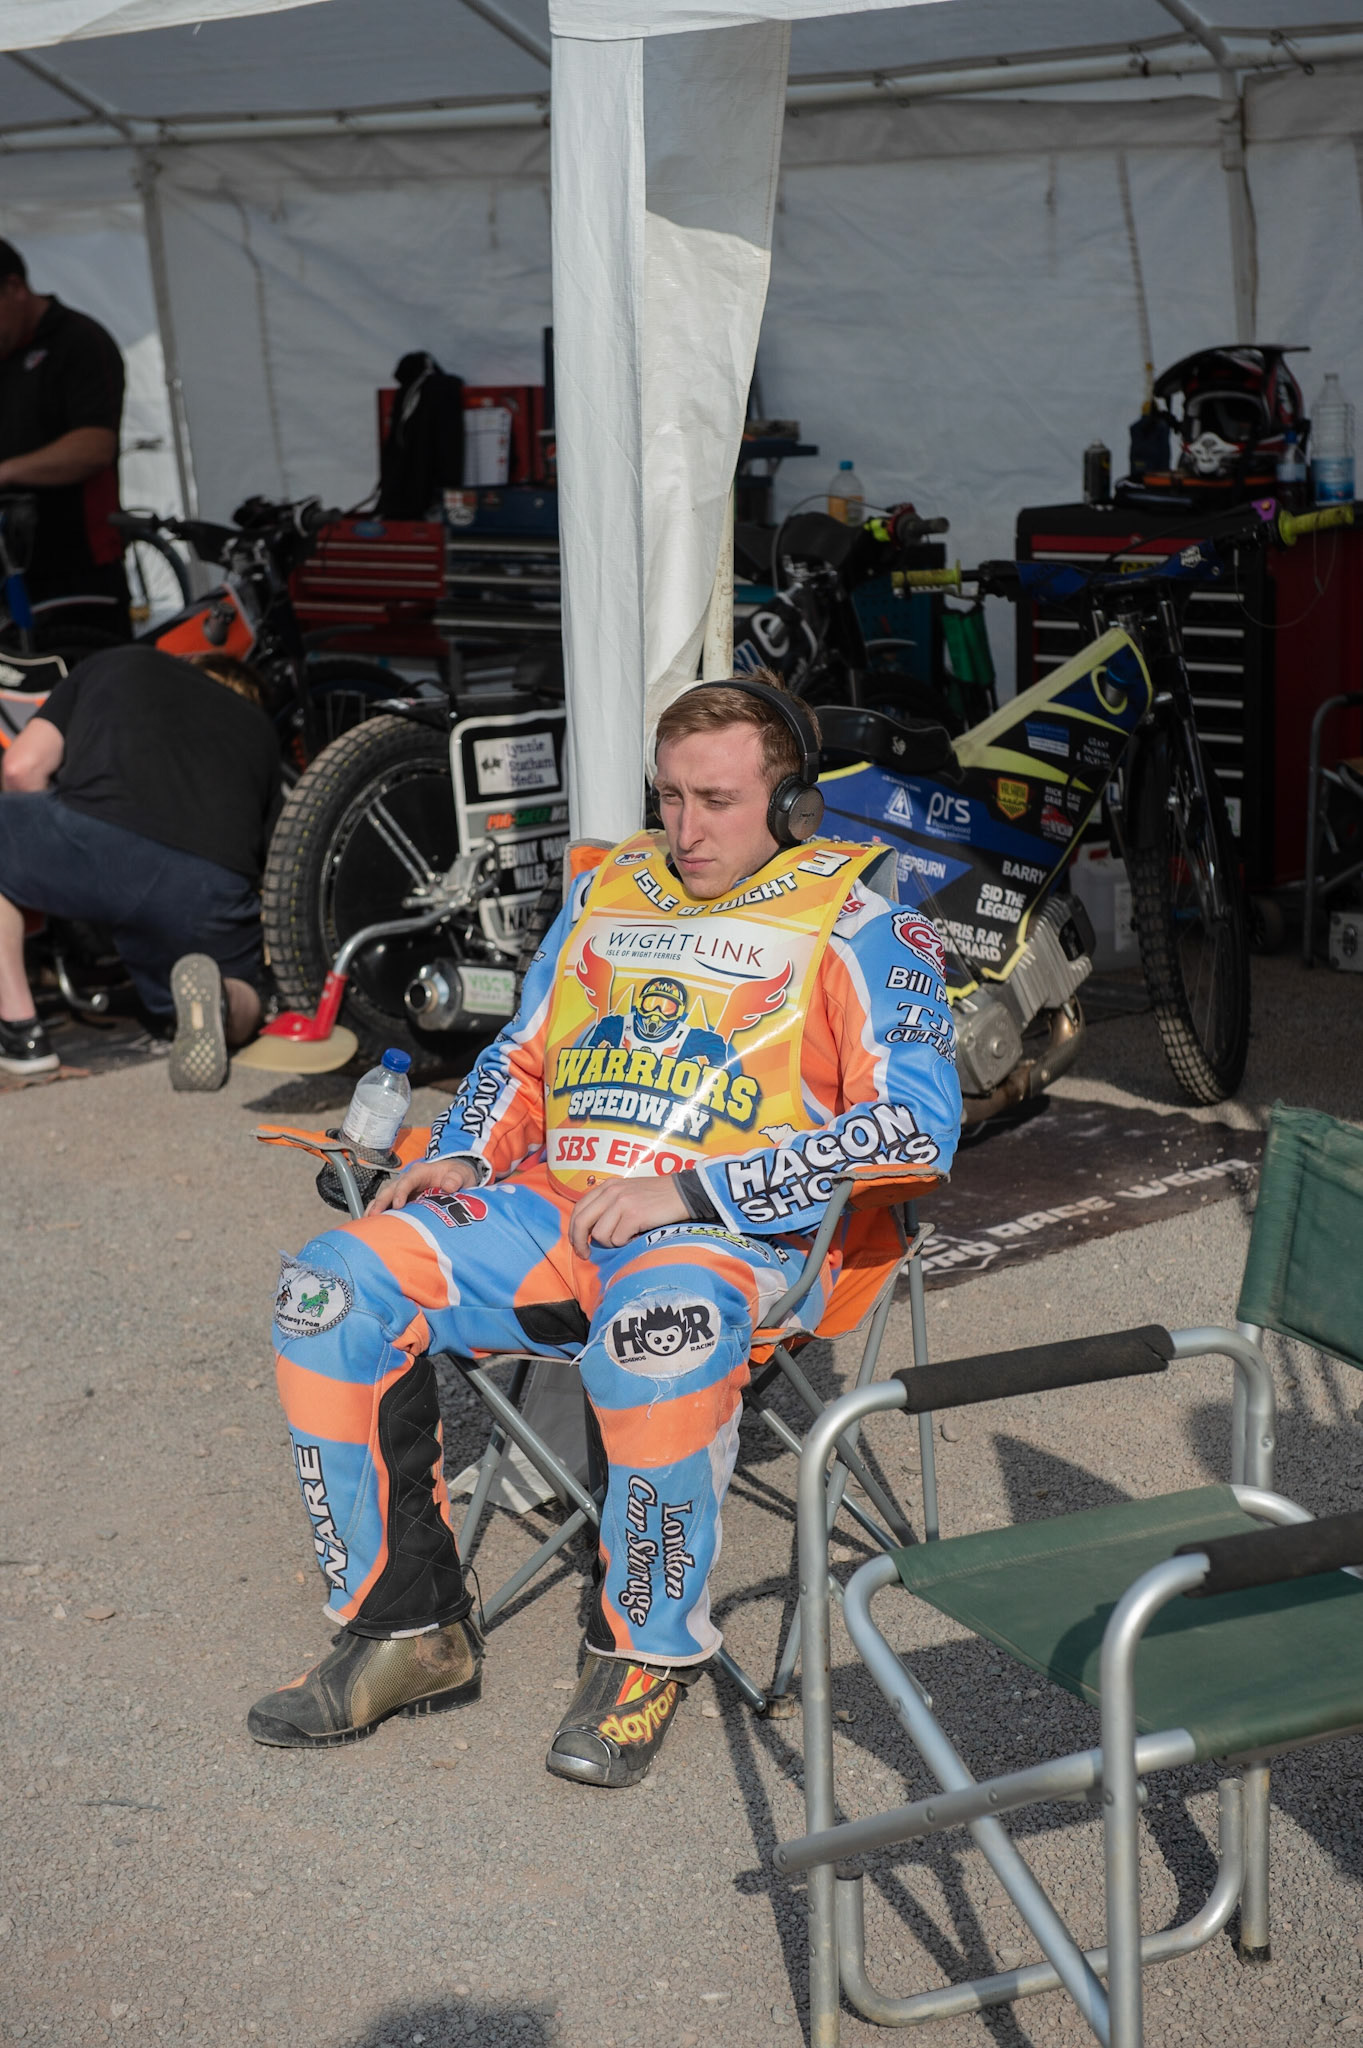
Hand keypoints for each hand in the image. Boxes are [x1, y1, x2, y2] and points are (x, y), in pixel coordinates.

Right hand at [366, 1155, 478, 1217]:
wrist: (457, 1178)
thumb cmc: (457, 1175)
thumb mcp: (461, 1174)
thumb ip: (455, 1178)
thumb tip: (448, 1185)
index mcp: (420, 1172)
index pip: (407, 1180)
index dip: (401, 1191)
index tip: (398, 1204)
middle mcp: (408, 1181)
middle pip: (390, 1189)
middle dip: (381, 1202)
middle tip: (373, 1216)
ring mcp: (403, 1191)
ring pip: (385, 1198)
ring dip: (375, 1210)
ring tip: (367, 1225)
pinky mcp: (403, 1201)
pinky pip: (388, 1207)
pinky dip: (379, 1216)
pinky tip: (372, 1228)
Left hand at [569, 1174, 688, 1255]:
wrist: (683, 1194)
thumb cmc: (656, 1198)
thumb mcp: (627, 1193)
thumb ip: (608, 1205)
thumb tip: (590, 1232)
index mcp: (607, 1186)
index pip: (578, 1209)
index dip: (574, 1231)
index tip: (579, 1245)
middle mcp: (611, 1192)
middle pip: (582, 1222)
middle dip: (580, 1243)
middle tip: (586, 1255)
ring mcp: (622, 1203)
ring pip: (600, 1235)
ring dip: (612, 1243)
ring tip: (627, 1237)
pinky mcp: (634, 1215)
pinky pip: (618, 1239)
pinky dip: (627, 1243)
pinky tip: (638, 1235)